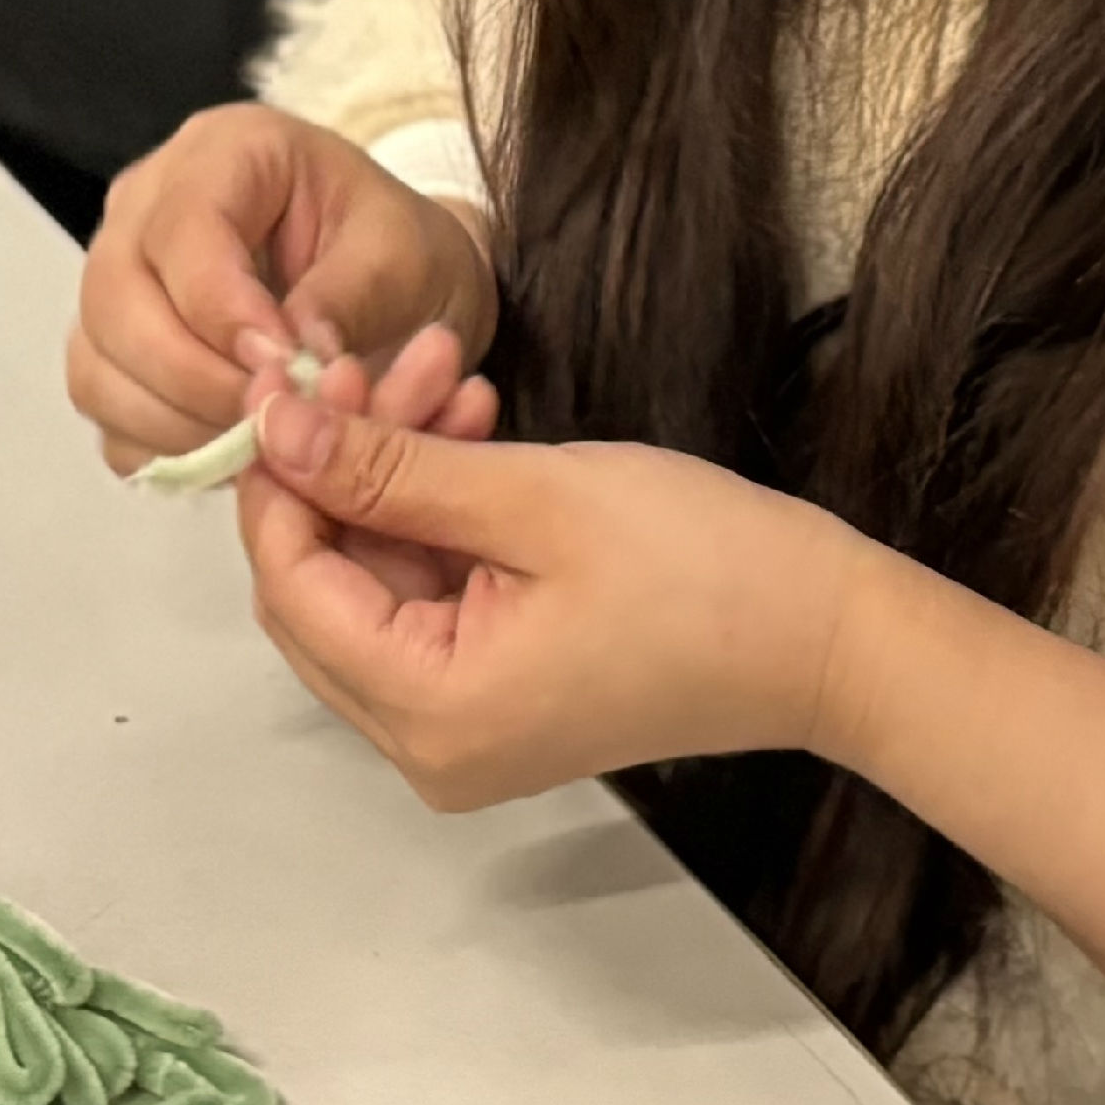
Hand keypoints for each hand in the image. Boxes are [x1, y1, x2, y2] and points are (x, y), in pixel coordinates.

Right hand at [72, 106, 498, 471]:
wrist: (393, 286)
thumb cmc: (399, 253)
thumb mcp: (405, 257)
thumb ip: (349, 297)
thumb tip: (291, 362)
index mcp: (224, 151)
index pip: (181, 230)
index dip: (223, 311)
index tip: (287, 366)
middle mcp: (148, 204)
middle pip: (114, 297)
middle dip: (191, 376)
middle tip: (272, 416)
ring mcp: (120, 277)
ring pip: (95, 362)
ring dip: (173, 419)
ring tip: (259, 436)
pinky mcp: (115, 349)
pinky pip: (105, 411)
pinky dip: (160, 444)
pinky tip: (230, 448)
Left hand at [235, 380, 882, 809]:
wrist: (828, 638)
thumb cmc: (707, 572)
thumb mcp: (536, 497)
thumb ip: (392, 469)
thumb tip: (275, 429)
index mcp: (430, 713)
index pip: (292, 586)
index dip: (282, 476)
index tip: (297, 377)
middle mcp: (427, 743)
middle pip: (323, 588)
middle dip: (343, 464)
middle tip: (384, 361)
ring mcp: (464, 727)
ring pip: (376, 579)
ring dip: (398, 472)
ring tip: (448, 372)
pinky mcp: (500, 696)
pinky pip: (429, 595)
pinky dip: (440, 512)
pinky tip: (474, 428)